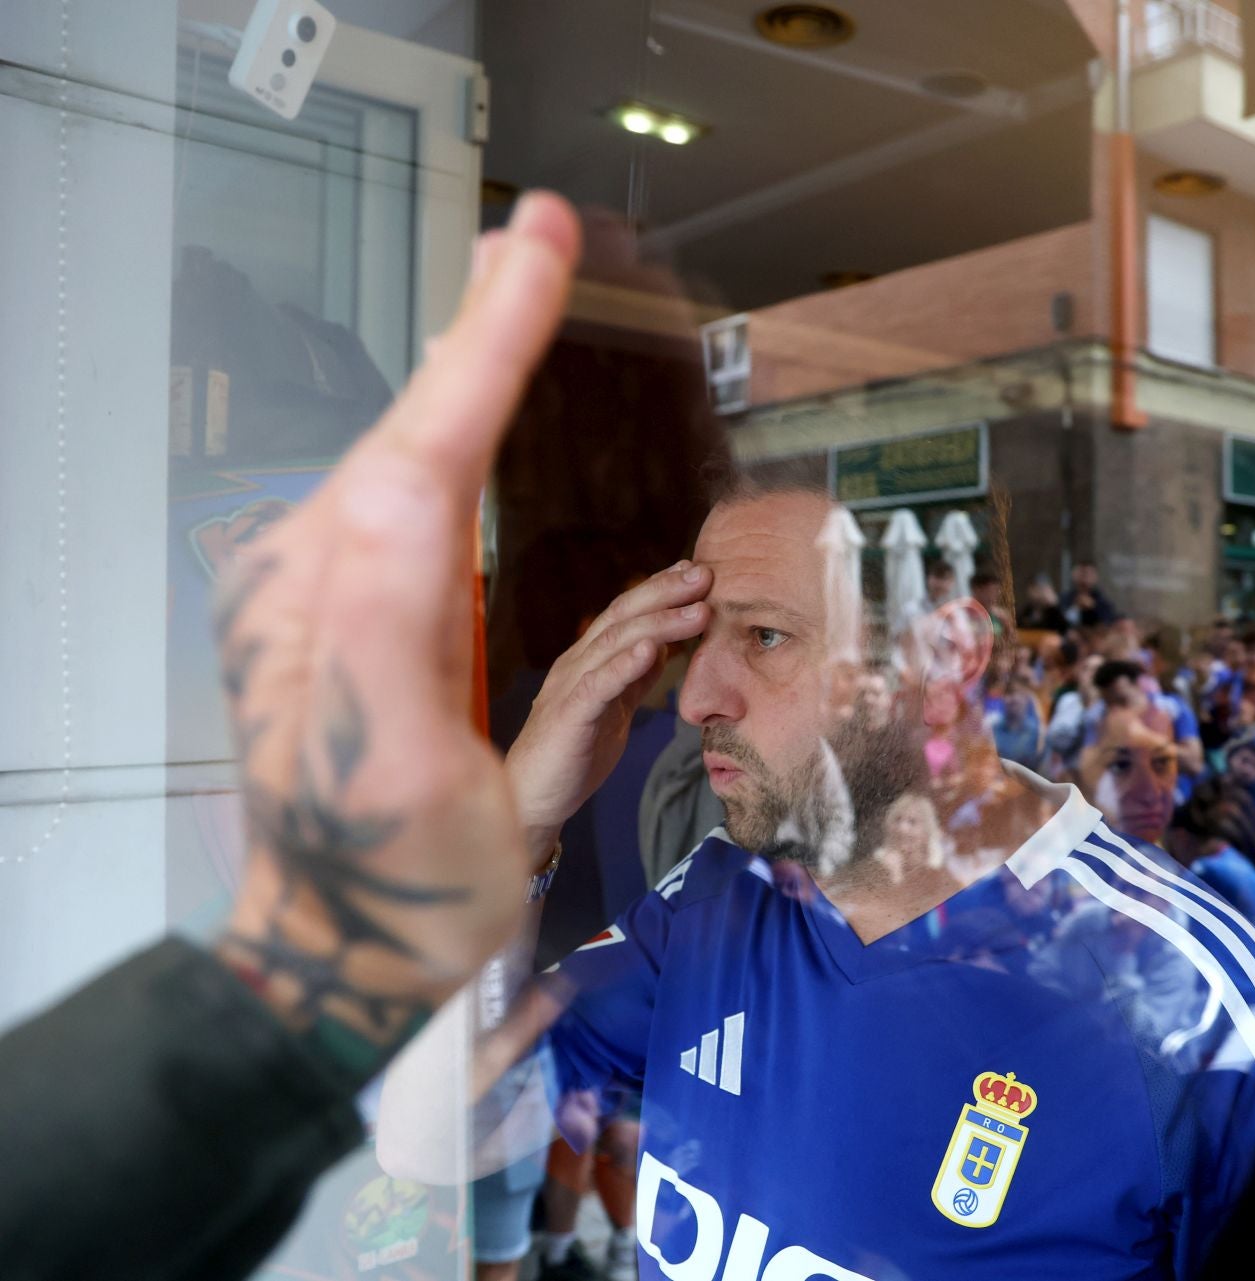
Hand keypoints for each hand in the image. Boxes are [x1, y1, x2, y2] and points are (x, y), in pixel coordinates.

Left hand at [214, 194, 581, 1072]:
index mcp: (338, 600)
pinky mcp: (361, 607)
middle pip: (418, 422)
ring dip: (475, 364)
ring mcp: (338, 590)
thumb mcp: (393, 769)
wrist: (350, 940)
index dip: (488, 337)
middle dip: (483, 325)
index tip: (533, 245)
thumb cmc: (391, 875)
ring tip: (519, 284)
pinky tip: (479, 399)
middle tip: (533, 234)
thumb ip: (385, 633)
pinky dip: (460, 424)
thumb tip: (404, 500)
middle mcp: (323, 577)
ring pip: (419, 446)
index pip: (424, 440)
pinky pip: (420, 490)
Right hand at [504, 565, 712, 855]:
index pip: (627, 612)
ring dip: (661, 623)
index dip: (660, 588)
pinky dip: (625, 665)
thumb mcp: (614, 708)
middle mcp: (577, 663)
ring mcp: (570, 686)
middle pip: (623, 615)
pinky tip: (653, 651)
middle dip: (666, 592)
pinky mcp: (568, 716)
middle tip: (706, 575)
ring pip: (616, 642)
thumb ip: (634, 678)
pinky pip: (598, 685)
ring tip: (697, 610)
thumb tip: (663, 647)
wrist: (534, 798)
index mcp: (589, 659)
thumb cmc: (575, 752)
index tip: (696, 570)